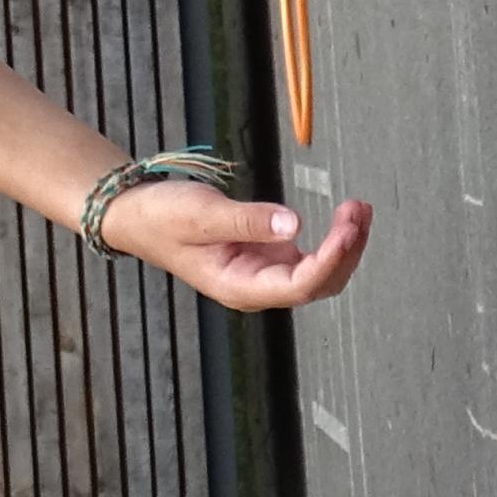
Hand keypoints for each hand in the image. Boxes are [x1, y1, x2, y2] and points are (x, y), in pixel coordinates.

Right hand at [94, 178, 372, 307]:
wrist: (138, 215)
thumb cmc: (163, 217)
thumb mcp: (202, 214)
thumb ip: (249, 220)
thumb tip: (293, 224)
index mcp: (238, 287)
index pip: (298, 286)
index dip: (328, 260)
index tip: (346, 230)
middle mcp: (256, 287)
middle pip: (318, 284)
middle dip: (346, 251)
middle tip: (358, 211)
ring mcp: (263, 273)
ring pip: (319, 272)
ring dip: (344, 245)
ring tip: (358, 209)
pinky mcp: (266, 256)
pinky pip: (310, 257)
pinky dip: (332, 239)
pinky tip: (344, 216)